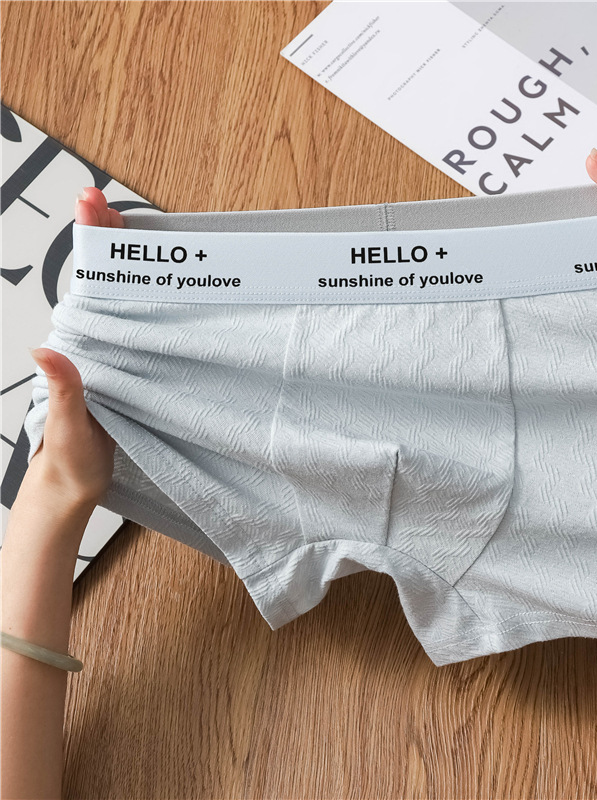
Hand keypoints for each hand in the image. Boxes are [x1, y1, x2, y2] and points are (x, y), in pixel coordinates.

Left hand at [25, 187, 124, 508]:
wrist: (73, 487)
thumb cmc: (68, 462)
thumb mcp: (67, 430)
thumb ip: (62, 393)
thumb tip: (46, 353)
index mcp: (78, 350)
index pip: (86, 284)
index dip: (90, 242)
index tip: (91, 205)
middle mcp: (94, 345)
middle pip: (103, 280)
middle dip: (107, 237)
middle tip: (106, 202)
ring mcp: (113, 356)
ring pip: (122, 300)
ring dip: (127, 262)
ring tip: (133, 226)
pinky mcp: (132, 371)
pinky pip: (140, 328)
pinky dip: (149, 299)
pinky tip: (161, 286)